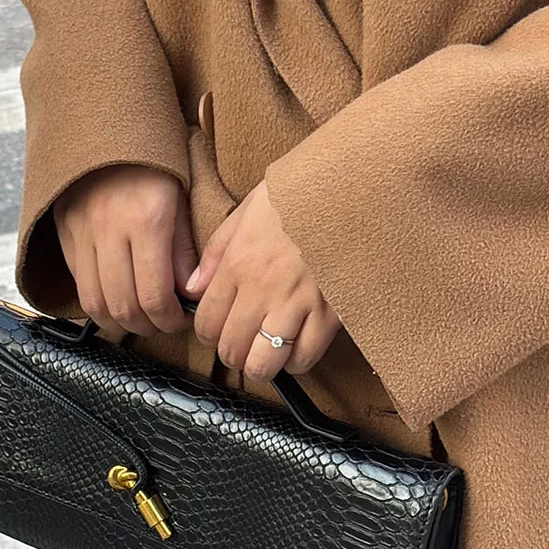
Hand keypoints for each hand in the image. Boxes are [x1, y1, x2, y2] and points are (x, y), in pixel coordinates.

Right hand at [53, 165, 196, 336]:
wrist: (105, 119)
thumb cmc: (154, 158)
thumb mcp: (181, 198)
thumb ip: (184, 251)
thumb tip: (187, 295)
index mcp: (146, 220)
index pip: (154, 296)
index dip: (169, 320)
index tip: (180, 320)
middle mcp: (108, 229)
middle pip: (122, 307)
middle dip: (147, 327)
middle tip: (162, 323)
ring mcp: (81, 232)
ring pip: (94, 303)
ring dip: (119, 322)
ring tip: (139, 318)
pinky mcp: (64, 232)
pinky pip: (78, 283)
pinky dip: (98, 301)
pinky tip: (116, 298)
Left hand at [185, 180, 340, 381]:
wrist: (355, 182)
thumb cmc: (301, 193)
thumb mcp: (247, 211)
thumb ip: (216, 253)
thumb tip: (193, 289)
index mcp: (239, 264)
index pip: (206, 323)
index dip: (207, 334)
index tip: (217, 330)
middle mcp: (263, 289)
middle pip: (231, 349)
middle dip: (231, 353)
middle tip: (240, 344)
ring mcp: (298, 304)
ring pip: (263, 363)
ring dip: (259, 366)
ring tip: (264, 355)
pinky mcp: (332, 313)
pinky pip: (304, 357)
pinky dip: (295, 362)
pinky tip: (294, 349)